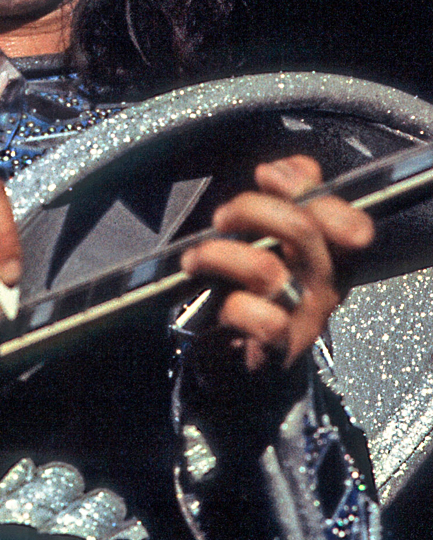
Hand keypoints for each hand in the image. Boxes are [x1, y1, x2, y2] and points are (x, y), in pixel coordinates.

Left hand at [180, 155, 373, 370]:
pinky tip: (219, 307)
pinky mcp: (281, 348)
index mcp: (330, 256)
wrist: (245, 372)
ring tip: (195, 259)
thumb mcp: (271, 246)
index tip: (266, 174)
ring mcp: (306, 317)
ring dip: (218, 254)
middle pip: (302, 229)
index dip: (306, 187)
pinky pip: (265, 320)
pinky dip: (234, 307)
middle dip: (250, 209)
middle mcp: (326, 284)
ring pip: (268, 269)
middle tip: (221, 218)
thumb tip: (283, 167)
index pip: (345, 215)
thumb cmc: (254, 299)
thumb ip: (283, 203)